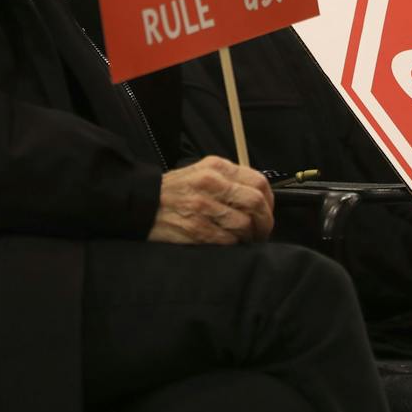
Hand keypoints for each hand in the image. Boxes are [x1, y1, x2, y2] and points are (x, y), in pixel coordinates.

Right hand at [147, 155, 274, 244]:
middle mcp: (211, 184)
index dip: (269, 201)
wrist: (141, 203)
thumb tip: (260, 198)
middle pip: (256, 202)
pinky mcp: (196, 229)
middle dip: (265, 221)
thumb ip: (230, 180)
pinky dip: (232, 244)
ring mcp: (203, 207)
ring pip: (244, 223)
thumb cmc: (175, 190)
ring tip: (244, 238)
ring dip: (249, 236)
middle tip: (262, 231)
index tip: (267, 211)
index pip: (259, 181)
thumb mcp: (202, 172)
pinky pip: (228, 240)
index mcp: (216, 167)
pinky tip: (228, 242)